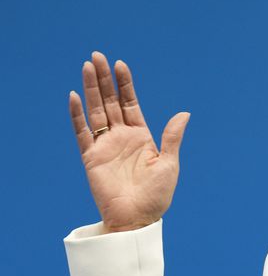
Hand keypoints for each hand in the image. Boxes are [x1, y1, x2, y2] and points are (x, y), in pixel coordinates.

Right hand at [68, 52, 189, 232]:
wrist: (138, 219)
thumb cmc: (157, 196)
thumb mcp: (169, 163)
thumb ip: (172, 137)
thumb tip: (184, 114)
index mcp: (142, 137)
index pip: (130, 104)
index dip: (125, 85)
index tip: (120, 65)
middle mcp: (122, 138)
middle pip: (110, 102)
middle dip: (104, 80)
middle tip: (97, 56)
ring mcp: (105, 146)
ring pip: (95, 111)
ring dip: (90, 89)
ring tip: (87, 67)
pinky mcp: (92, 157)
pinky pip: (82, 132)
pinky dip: (77, 115)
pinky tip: (74, 96)